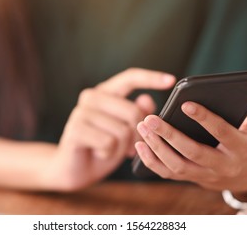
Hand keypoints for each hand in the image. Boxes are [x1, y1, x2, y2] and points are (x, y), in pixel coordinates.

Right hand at [48, 68, 175, 190]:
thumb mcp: (126, 130)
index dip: (151, 78)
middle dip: (137, 134)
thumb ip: (137, 113)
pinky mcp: (75, 129)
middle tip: (130, 146)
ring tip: (110, 149)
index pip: (130, 77)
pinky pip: (109, 143)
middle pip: (133, 111)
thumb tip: (147, 100)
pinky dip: (110, 153)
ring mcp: (81, 112)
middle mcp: (91, 96)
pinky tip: (100, 153)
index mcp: (105, 92)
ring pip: (122, 130)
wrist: (76, 169)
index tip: (172, 80)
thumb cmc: (104, 147)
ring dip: (122, 147)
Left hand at [135, 94, 246, 192]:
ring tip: (142, 127)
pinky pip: (168, 174)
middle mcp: (222, 166)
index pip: (221, 132)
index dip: (204, 118)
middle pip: (193, 152)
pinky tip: (140, 145)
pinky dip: (151, 161)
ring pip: (177, 165)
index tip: (186, 104)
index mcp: (240, 149)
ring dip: (156, 147)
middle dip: (170, 135)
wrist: (243, 176)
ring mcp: (204, 175)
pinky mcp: (190, 179)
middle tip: (151, 118)